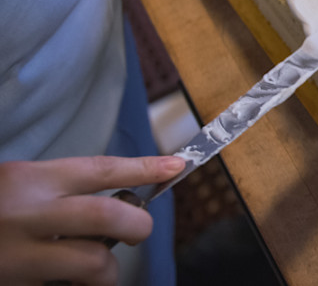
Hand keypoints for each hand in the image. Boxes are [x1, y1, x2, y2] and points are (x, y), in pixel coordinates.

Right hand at [0, 155, 184, 285]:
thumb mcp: (18, 184)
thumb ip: (62, 189)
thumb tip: (120, 197)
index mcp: (31, 179)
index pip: (100, 169)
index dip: (144, 168)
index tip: (177, 167)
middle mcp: (27, 214)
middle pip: (105, 216)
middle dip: (136, 224)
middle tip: (137, 230)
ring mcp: (19, 255)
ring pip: (91, 263)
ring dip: (105, 270)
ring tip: (95, 269)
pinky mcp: (16, 285)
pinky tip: (65, 280)